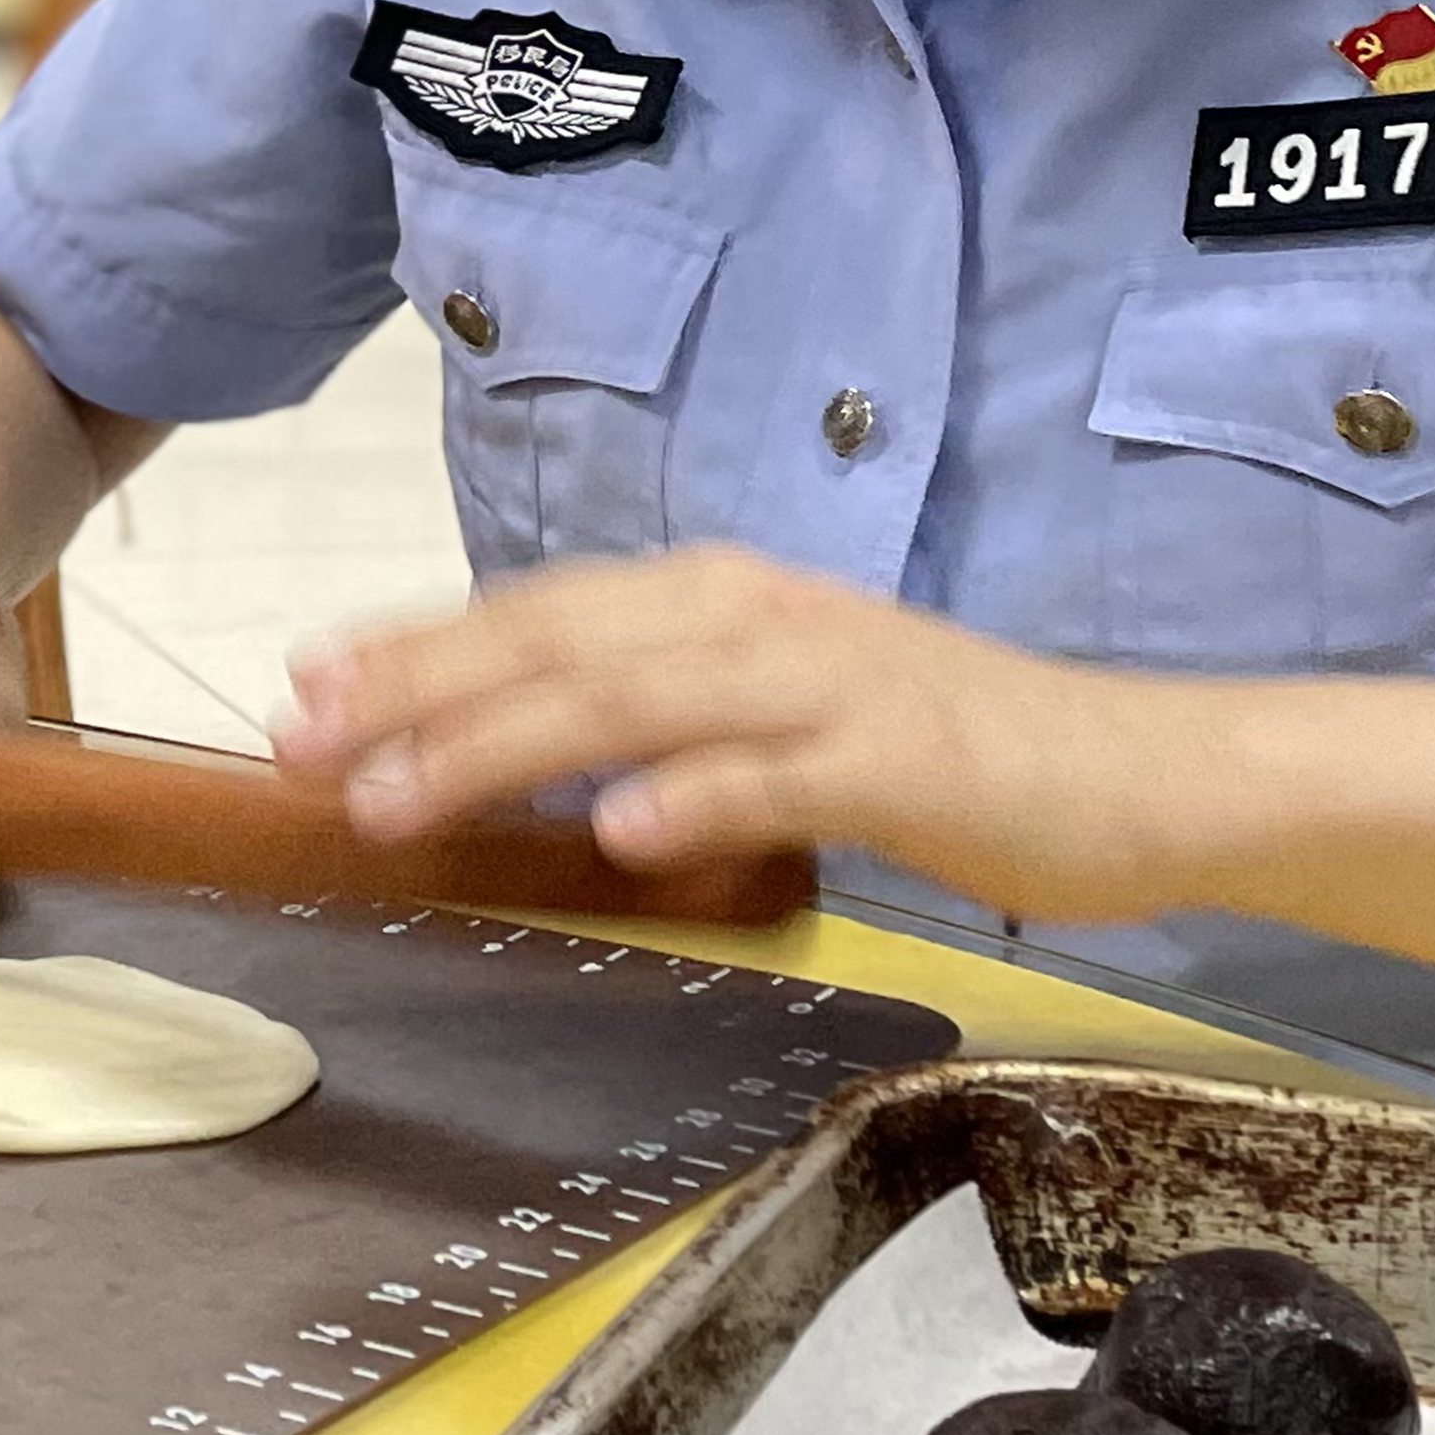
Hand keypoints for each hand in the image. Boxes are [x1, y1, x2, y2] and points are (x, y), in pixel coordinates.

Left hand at [270, 548, 1181, 923]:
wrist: (1135, 773)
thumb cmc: (946, 754)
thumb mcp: (780, 717)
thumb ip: (663, 720)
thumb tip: (524, 750)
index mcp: (721, 602)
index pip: (539, 613)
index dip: (415, 648)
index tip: (303, 687)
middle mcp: (759, 619)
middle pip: (558, 642)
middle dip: (416, 690)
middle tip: (300, 740)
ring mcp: (830, 683)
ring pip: (636, 701)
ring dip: (503, 744)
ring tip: (395, 795)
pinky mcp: (902, 760)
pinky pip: (780, 776)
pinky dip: (693, 798)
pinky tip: (613, 832)